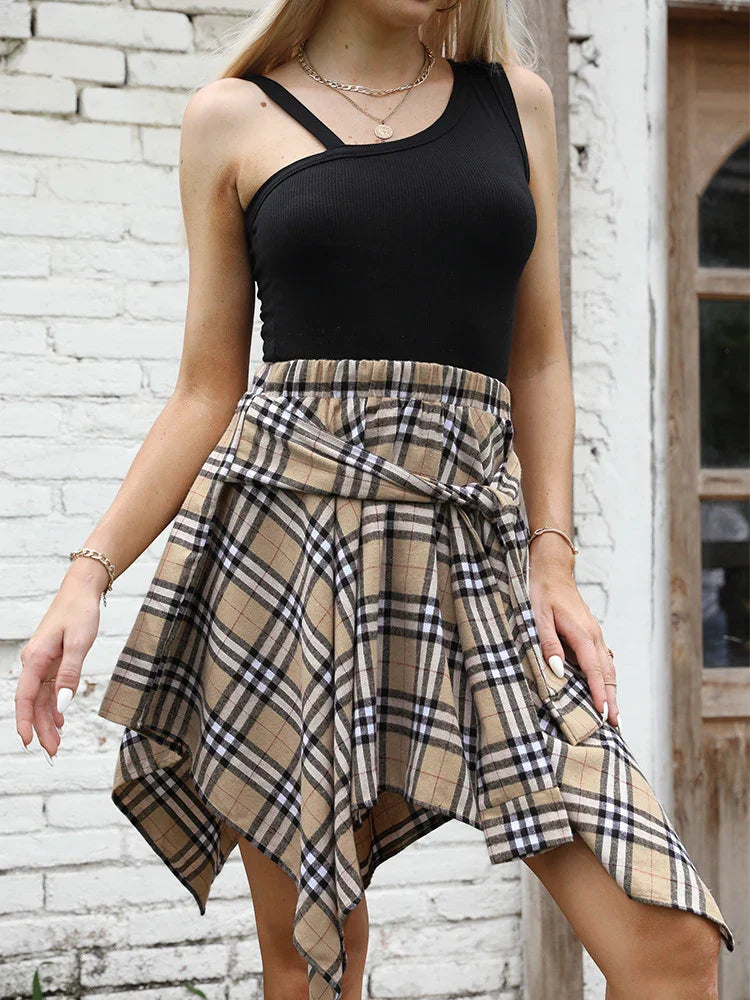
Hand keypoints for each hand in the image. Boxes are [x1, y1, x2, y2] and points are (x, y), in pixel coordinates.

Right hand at [14, 563, 104, 760]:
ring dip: (48, 721)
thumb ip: (70, 673)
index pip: (25, 697)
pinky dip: (55, 706)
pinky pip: (50, 689)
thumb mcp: (79, 643)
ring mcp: (43, 662)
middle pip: (34, 703)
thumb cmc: (80, 613)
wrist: (82, 591)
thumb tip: (62, 704)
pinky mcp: (53, 661)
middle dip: (41, 728)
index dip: (25, 721)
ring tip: (57, 743)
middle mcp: (35, 662)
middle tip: (52, 751)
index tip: (27, 741)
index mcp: (36, 658)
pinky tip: (60, 721)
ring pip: (42, 699)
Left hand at [528, 546, 619, 727]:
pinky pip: (602, 660)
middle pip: (607, 673)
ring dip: (611, 690)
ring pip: (607, 667)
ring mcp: (594, 634)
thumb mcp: (538, 617)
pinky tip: (603, 689)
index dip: (599, 694)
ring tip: (613, 714)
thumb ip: (548, 643)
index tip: (604, 714)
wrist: (551, 570)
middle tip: (615, 724)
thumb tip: (558, 670)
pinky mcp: (590, 634)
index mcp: (582, 634)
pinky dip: (606, 678)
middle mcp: (594, 636)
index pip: (594, 671)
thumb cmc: (542, 592)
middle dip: (612, 699)